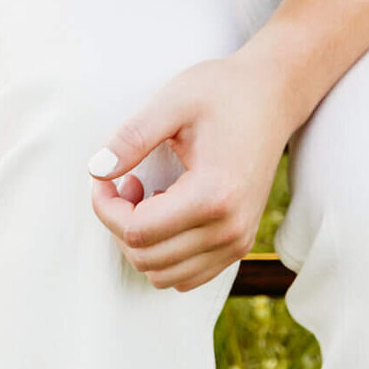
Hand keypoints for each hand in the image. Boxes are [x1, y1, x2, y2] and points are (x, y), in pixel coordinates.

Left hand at [87, 50, 295, 291]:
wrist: (272, 95)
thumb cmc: (223, 92)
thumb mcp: (173, 102)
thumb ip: (132, 137)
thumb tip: (96, 170)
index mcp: (213, 195)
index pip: (137, 231)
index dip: (107, 207)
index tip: (105, 177)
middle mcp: (230, 229)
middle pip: (146, 259)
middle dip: (120, 223)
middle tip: (126, 180)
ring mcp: (238, 241)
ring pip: (164, 274)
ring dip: (142, 242)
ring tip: (147, 195)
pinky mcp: (239, 243)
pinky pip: (187, 275)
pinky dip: (164, 252)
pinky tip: (166, 210)